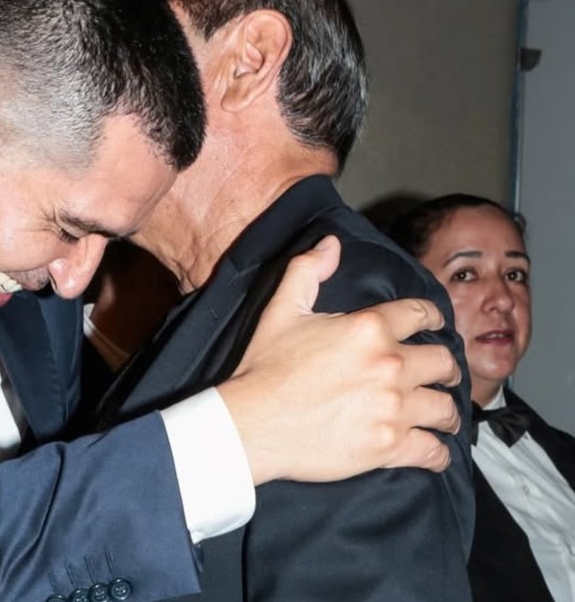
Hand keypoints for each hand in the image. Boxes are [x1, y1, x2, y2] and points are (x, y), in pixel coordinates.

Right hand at [217, 235, 461, 485]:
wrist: (250, 423)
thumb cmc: (264, 368)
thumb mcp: (280, 311)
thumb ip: (307, 271)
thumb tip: (330, 244)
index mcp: (369, 328)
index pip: (422, 314)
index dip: (432, 318)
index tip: (434, 326)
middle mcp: (389, 366)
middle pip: (444, 363)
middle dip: (444, 369)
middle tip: (439, 376)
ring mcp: (393, 409)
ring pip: (446, 409)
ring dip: (445, 412)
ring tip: (439, 415)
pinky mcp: (389, 446)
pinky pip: (434, 452)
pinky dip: (437, 453)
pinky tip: (431, 450)